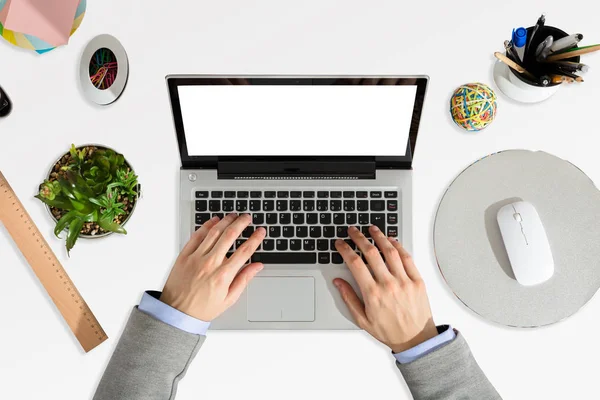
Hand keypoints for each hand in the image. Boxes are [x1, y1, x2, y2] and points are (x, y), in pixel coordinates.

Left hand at [160, 214, 265, 320]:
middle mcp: (210, 264)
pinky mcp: (184, 255)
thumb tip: (257, 266)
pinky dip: (206, 226)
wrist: (176, 313)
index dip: (255, 238)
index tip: (260, 231)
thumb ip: (244, 279)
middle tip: (247, 218)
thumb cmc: (202, 308)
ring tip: (233, 216)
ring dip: (225, 221)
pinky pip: (197, 236)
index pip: (244, 251)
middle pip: (229, 236)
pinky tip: (214, 221)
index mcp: (223, 276)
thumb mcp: (229, 299)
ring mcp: (196, 258)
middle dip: (241, 223)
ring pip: (214, 232)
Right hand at [334, 226, 437, 352]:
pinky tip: (392, 240)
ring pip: (390, 251)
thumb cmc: (389, 331)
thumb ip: (349, 298)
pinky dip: (399, 246)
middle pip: (371, 253)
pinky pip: (407, 258)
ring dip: (379, 237)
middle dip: (359, 238)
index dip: (345, 249)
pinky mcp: (417, 281)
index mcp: (372, 294)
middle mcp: (388, 284)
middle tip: (353, 230)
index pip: (355, 263)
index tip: (340, 243)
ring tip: (372, 229)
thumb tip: (338, 282)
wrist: (416, 339)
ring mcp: (404, 281)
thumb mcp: (362, 319)